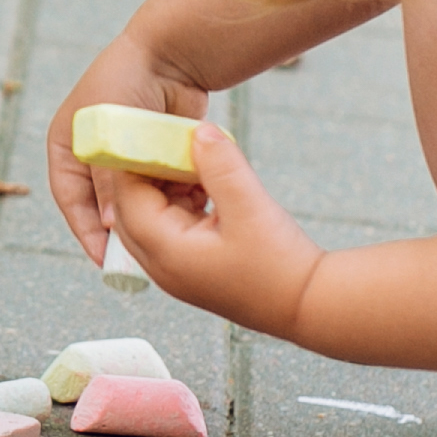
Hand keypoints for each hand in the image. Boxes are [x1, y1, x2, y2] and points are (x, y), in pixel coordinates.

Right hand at [43, 31, 212, 277]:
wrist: (171, 52)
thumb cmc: (127, 81)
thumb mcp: (107, 133)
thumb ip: (108, 179)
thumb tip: (111, 225)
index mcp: (68, 144)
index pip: (70, 198)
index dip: (84, 230)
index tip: (102, 258)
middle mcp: (94, 153)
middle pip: (103, 203)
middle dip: (120, 229)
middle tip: (134, 259)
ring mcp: (127, 154)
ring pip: (136, 198)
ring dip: (151, 214)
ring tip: (167, 233)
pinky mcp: (156, 153)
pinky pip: (161, 186)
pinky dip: (171, 198)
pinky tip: (186, 211)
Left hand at [108, 120, 325, 335]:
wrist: (309, 306)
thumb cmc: (280, 265)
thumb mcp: (249, 205)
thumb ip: (220, 165)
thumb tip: (197, 130)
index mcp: (165, 251)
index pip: (127, 198)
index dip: (133, 161)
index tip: (146, 131)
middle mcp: (161, 265)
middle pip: (131, 209)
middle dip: (147, 173)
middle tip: (168, 142)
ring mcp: (176, 270)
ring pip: (152, 217)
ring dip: (167, 188)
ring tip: (194, 162)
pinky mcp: (193, 268)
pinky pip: (173, 228)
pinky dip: (182, 204)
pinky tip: (207, 186)